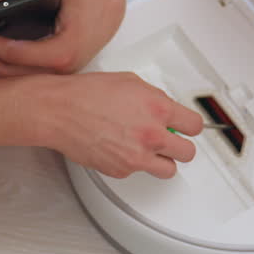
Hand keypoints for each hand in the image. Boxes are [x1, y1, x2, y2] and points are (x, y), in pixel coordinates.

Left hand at [0, 0, 124, 77]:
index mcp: (62, 52)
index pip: (15, 54)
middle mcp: (60, 72)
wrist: (107, 14)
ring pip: (14, 82)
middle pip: (9, 73)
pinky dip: (4, 68)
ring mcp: (58, 79)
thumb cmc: (86, 0)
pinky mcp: (55, 78)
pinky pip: (23, 80)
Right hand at [26, 72, 204, 178]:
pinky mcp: (122, 171)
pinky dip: (134, 163)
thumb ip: (153, 97)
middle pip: (188, 153)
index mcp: (157, 108)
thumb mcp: (129, 81)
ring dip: (163, 160)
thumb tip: (164, 107)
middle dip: (180, 145)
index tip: (186, 126)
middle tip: (171, 140)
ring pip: (169, 170)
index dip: (190, 126)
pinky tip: (121, 148)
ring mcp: (137, 156)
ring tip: (150, 150)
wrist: (59, 111)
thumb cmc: (86, 93)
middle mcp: (151, 135)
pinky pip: (139, 172)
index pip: (194, 125)